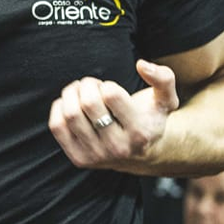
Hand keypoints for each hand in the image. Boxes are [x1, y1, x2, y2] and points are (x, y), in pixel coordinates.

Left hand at [48, 59, 178, 172]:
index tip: (109, 88)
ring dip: (71, 93)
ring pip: (70, 114)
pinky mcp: (80, 159)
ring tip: (79, 92)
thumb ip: (163, 78)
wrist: (140, 154)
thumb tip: (142, 64)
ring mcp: (97, 156)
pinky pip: (57, 127)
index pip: (111, 94)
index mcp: (140, 131)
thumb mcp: (166, 100)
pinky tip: (69, 105)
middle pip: (88, 103)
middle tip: (91, 85)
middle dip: (86, 85)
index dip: (106, 84)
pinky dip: (59, 108)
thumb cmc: (149, 119)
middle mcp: (118, 147)